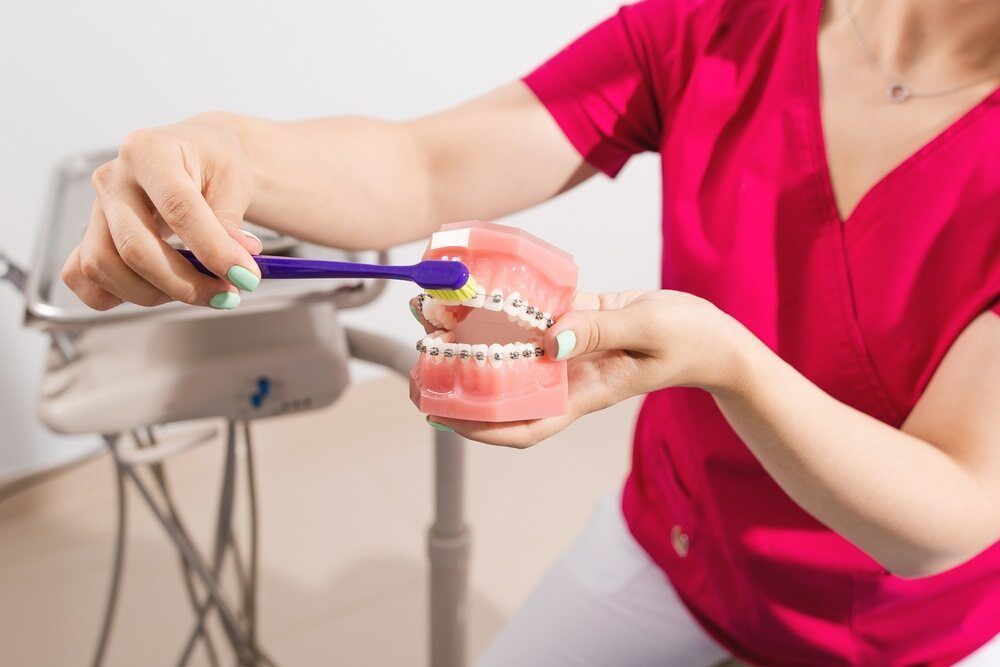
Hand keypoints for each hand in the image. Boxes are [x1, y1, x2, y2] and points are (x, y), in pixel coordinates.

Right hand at [61, 113, 262, 310]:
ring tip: (197, 289)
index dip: (212, 249)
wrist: (191, 155)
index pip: (178, 208)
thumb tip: (237, 263)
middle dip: (185, 284)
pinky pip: (84, 280)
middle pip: (134, 247)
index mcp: (150, 152)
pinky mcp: (88, 237)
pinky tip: (159, 289)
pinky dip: (120, 296)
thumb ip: (231, 221)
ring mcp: (95, 210)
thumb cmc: (211, 163)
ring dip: (156, 294)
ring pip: (104, 268)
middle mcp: (113, 180)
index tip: (243, 276)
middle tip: (227, 295)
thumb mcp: (234, 179)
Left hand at [413, 289, 752, 447]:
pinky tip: (477, 288)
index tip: (440, 417)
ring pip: (512, 351)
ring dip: (473, 339)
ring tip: (432, 319)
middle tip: (417, 366)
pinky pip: (533, 318)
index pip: (524, 426)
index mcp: (585, 393)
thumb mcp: (649, 330)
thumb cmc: (690, 340)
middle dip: (460, 384)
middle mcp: (568, 376)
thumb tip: (548, 337)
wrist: (712, 333)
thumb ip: (601, 331)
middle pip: (505, 391)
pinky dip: (505, 305)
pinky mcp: (575, 323)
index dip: (479, 429)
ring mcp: (569, 350)